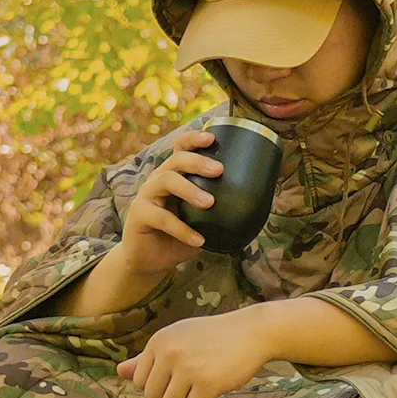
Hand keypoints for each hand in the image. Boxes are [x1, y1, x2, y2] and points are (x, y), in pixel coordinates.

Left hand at [117, 307, 275, 397]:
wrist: (253, 332)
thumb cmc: (214, 337)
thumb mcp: (178, 339)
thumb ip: (148, 357)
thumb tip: (119, 373)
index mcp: (159, 341)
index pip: (140, 381)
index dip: (157, 386)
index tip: (176, 377)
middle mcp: (169, 353)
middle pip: (152, 397)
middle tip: (190, 385)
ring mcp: (188, 368)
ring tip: (199, 390)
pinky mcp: (207, 383)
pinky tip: (211, 392)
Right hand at [118, 128, 223, 278]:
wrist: (150, 260)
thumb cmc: (179, 235)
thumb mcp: (201, 220)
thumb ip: (218, 210)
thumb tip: (257, 206)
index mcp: (173, 175)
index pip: (180, 148)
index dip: (193, 139)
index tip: (212, 137)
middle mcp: (158, 180)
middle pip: (175, 160)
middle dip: (197, 161)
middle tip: (219, 170)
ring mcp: (146, 196)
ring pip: (166, 181)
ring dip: (189, 189)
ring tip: (210, 203)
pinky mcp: (139, 215)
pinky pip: (161, 218)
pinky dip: (182, 229)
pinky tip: (198, 240)